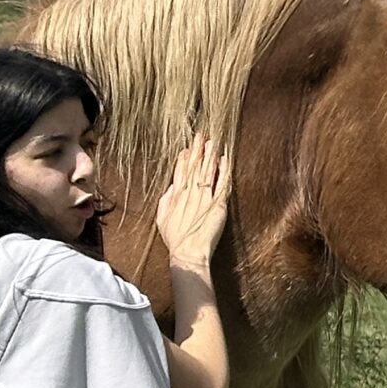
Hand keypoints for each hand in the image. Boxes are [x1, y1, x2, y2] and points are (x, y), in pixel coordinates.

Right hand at [154, 136, 230, 271]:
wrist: (188, 251)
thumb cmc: (175, 239)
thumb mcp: (162, 218)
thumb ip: (166, 200)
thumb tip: (172, 187)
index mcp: (176, 196)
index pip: (180, 172)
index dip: (184, 159)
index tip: (187, 148)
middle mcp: (190, 193)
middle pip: (194, 167)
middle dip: (197, 151)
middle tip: (201, 135)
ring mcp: (204, 197)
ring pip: (207, 171)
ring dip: (209, 156)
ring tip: (212, 142)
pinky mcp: (218, 203)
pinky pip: (222, 183)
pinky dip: (223, 170)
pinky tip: (224, 159)